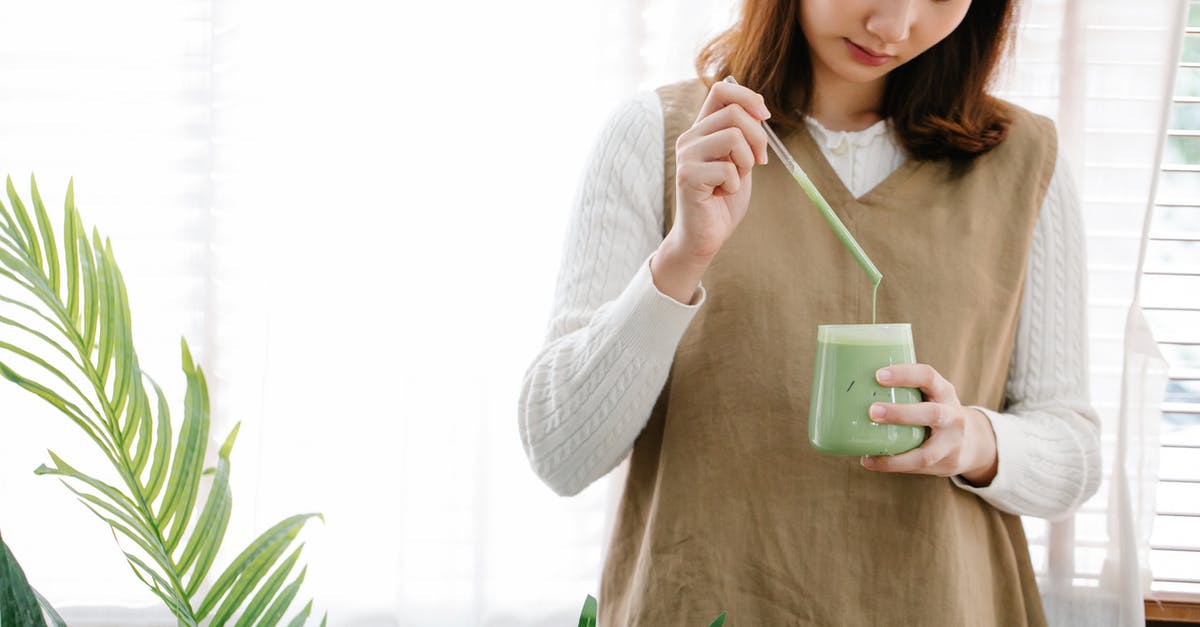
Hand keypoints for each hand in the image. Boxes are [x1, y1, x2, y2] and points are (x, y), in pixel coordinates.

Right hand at [667, 79, 770, 264]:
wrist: (705, 235)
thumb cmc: (723, 199)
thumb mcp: (740, 160)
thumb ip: (745, 135)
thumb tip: (760, 110)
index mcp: (703, 129)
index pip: (721, 90)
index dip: (748, 97)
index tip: (765, 117)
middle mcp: (690, 137)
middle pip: (735, 113)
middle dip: (758, 138)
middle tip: (759, 163)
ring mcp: (686, 155)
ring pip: (733, 137)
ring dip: (746, 162)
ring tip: (735, 180)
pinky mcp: (687, 175)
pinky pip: (728, 168)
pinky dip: (735, 184)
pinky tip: (721, 194)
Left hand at [859, 364, 998, 485]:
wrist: (972, 442)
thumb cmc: (935, 410)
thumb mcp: (929, 395)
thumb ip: (903, 390)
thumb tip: (851, 384)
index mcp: (944, 391)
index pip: (928, 376)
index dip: (905, 374)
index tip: (879, 374)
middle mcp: (953, 416)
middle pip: (932, 414)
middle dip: (901, 413)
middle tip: (872, 410)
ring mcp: (951, 443)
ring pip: (927, 451)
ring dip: (896, 454)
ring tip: (868, 452)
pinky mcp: (945, 464)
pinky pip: (917, 467)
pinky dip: (892, 465)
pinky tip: (870, 461)